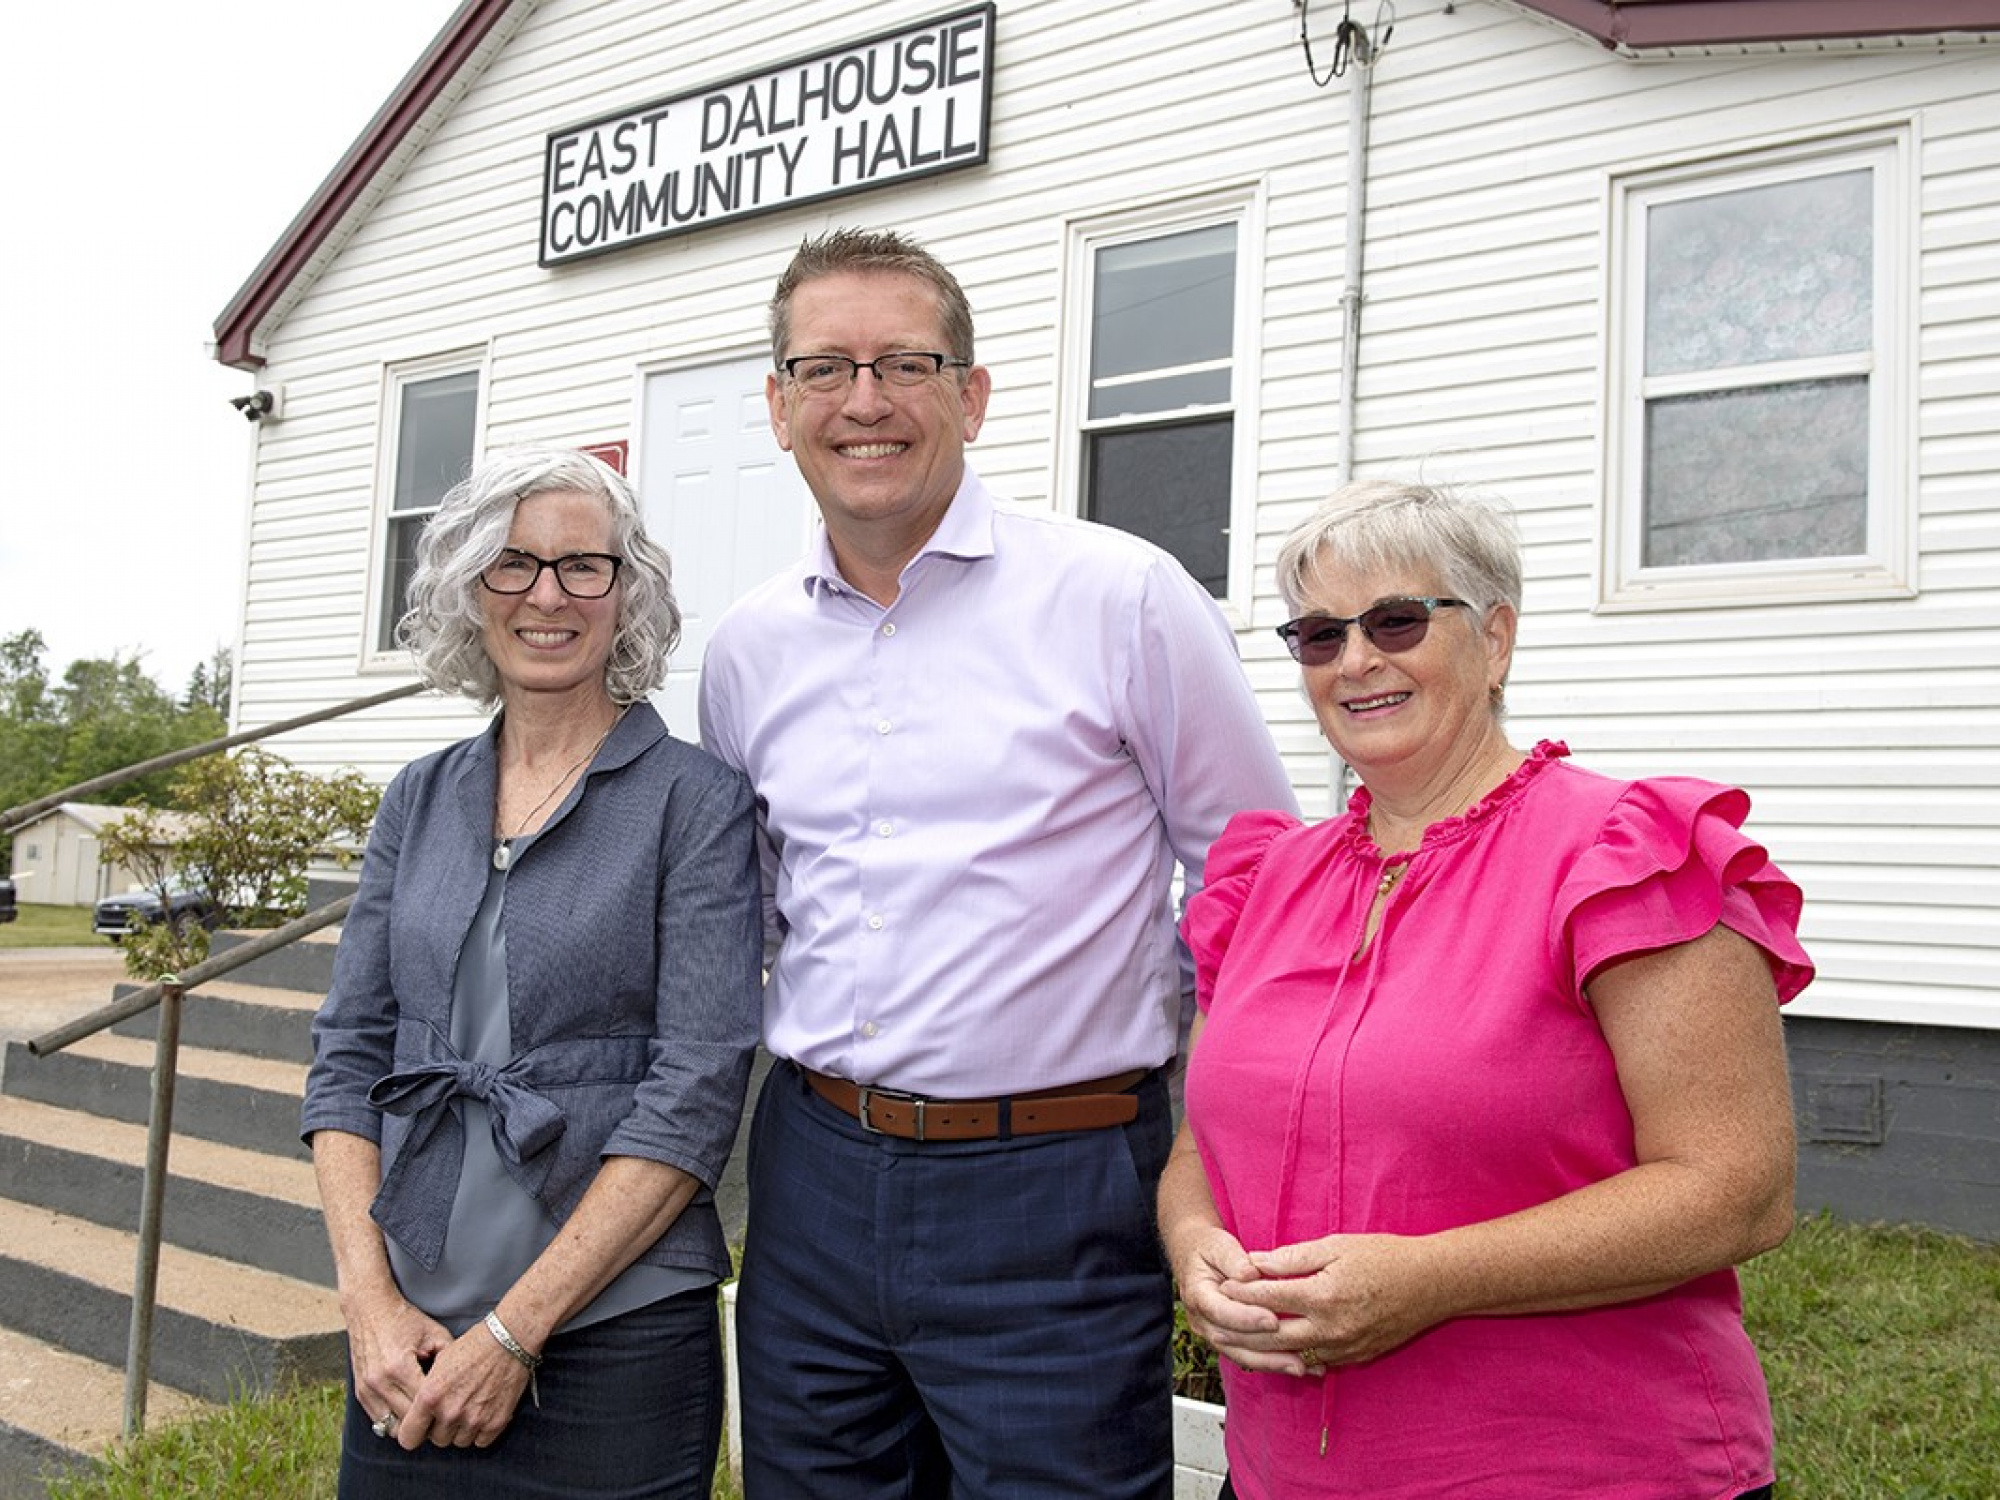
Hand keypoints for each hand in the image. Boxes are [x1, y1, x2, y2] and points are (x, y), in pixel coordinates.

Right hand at [343, 1286, 450, 1439]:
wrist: (370, 1309)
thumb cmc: (405, 1320)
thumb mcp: (434, 1332)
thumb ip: (449, 1357)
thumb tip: (464, 1380)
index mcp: (400, 1366)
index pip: (425, 1404)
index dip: (441, 1411)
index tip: (454, 1410)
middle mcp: (380, 1381)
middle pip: (408, 1420)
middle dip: (427, 1423)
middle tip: (444, 1421)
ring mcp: (367, 1389)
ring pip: (391, 1427)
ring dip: (409, 1427)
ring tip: (426, 1420)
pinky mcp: (359, 1393)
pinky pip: (378, 1421)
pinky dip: (394, 1421)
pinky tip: (409, 1413)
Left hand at [394, 1319, 533, 1449]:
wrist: (508, 1340)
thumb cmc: (473, 1346)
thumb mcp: (439, 1363)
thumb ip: (426, 1392)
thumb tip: (420, 1413)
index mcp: (430, 1396)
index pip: (409, 1437)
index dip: (413, 1433)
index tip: (420, 1429)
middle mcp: (450, 1412)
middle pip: (437, 1440)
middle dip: (442, 1428)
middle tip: (452, 1409)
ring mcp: (474, 1419)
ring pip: (459, 1442)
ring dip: (462, 1430)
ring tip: (470, 1408)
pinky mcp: (496, 1422)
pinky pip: (481, 1441)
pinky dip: (481, 1431)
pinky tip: (484, 1413)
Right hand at [1168, 1223, 1297, 1373]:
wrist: (1194, 1256)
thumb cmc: (1209, 1248)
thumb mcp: (1219, 1246)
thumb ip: (1234, 1259)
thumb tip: (1250, 1273)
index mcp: (1197, 1295)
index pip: (1220, 1312)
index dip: (1246, 1318)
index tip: (1273, 1320)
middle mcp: (1202, 1320)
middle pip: (1231, 1342)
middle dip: (1264, 1352)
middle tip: (1295, 1355)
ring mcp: (1212, 1333)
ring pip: (1240, 1355)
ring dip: (1271, 1363)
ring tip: (1301, 1367)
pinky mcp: (1227, 1340)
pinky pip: (1248, 1355)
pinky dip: (1273, 1362)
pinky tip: (1300, 1366)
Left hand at [1227, 1233, 1450, 1369]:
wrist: (1432, 1285)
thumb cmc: (1386, 1257)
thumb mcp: (1337, 1245)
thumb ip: (1294, 1257)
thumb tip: (1256, 1261)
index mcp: (1323, 1295)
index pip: (1268, 1297)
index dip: (1241, 1290)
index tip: (1221, 1284)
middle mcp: (1331, 1328)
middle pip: (1271, 1334)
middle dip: (1240, 1327)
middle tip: (1216, 1319)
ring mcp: (1344, 1348)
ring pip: (1290, 1355)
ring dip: (1261, 1347)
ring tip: (1236, 1337)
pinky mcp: (1355, 1358)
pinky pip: (1314, 1361)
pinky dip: (1291, 1355)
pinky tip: (1274, 1348)